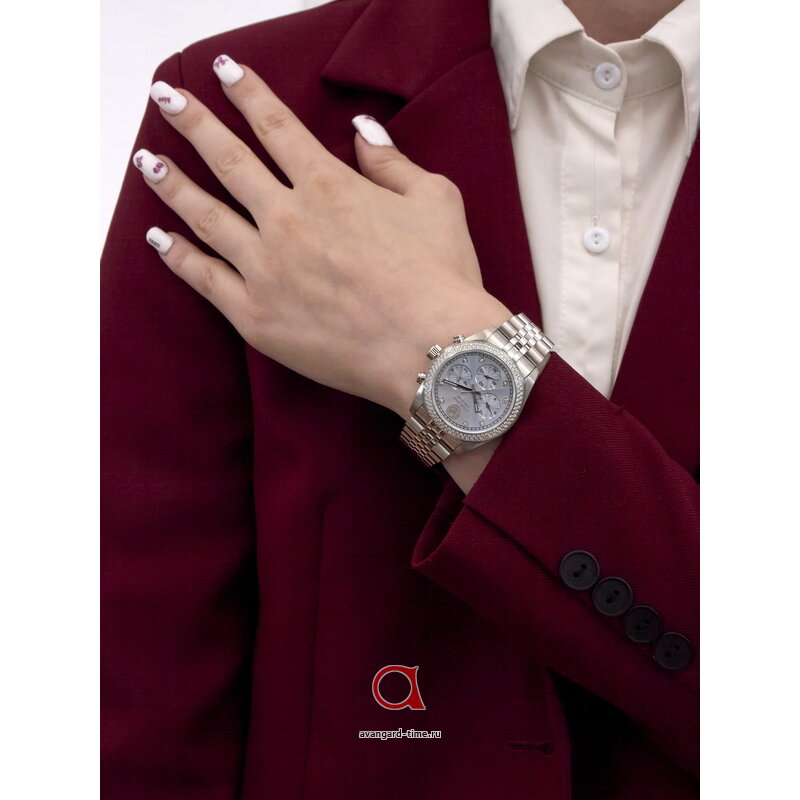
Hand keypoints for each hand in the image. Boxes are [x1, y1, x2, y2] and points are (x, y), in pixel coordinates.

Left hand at [136, 56, 510, 418]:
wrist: (432, 352)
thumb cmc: (441, 277)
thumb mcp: (435, 200)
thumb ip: (391, 162)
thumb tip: (361, 130)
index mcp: (328, 186)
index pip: (275, 125)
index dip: (247, 92)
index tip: (224, 70)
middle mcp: (286, 219)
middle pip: (227, 159)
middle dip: (192, 121)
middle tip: (166, 96)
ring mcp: (264, 268)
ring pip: (204, 215)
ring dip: (172, 184)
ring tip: (148, 162)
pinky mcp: (255, 316)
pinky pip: (204, 279)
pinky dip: (177, 256)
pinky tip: (158, 238)